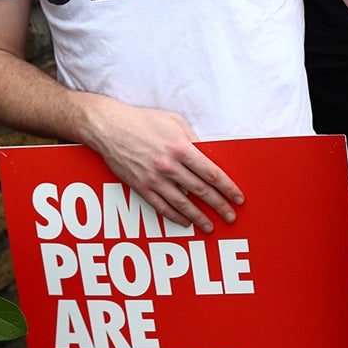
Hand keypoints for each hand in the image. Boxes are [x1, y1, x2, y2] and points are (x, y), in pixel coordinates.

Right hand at [81, 95, 243, 232]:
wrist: (109, 127)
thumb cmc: (143, 121)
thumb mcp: (174, 122)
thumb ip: (193, 139)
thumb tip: (208, 156)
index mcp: (181, 148)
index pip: (212, 174)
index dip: (227, 188)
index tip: (237, 198)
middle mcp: (169, 166)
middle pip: (201, 191)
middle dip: (219, 206)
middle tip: (230, 216)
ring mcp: (154, 178)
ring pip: (182, 204)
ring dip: (199, 217)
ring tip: (210, 227)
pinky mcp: (140, 187)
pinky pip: (161, 207)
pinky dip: (175, 217)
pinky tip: (185, 222)